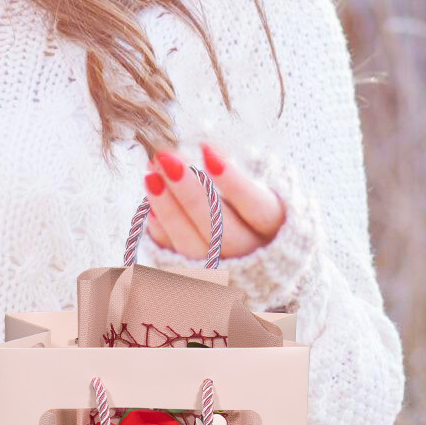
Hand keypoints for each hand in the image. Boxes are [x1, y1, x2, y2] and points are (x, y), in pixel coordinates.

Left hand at [143, 143, 285, 259]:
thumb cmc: (252, 206)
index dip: (233, 181)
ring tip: (151, 175)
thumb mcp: (257, 183)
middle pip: (220, 229)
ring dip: (168, 209)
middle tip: (166, 158)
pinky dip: (160, 232)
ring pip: (193, 245)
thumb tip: (207, 150)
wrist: (253, 254)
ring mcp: (223, 270)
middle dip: (190, 192)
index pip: (257, 209)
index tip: (207, 148)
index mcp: (276, 229)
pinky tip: (149, 206)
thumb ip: (235, 171)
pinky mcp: (196, 276)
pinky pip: (174, 256)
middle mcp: (252, 255)